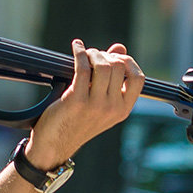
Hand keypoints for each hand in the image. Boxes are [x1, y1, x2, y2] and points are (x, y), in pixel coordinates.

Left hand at [26, 40, 144, 168]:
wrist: (54, 145)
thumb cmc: (76, 121)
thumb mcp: (101, 104)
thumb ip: (112, 78)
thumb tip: (120, 48)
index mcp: (123, 110)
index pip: (138, 78)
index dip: (127, 62)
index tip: (114, 57)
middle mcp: (113, 108)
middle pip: (118, 66)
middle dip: (105, 55)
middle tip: (92, 56)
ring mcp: (96, 105)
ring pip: (103, 65)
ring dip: (92, 53)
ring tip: (85, 54)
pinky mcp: (77, 100)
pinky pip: (82, 68)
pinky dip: (79, 52)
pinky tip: (76, 47)